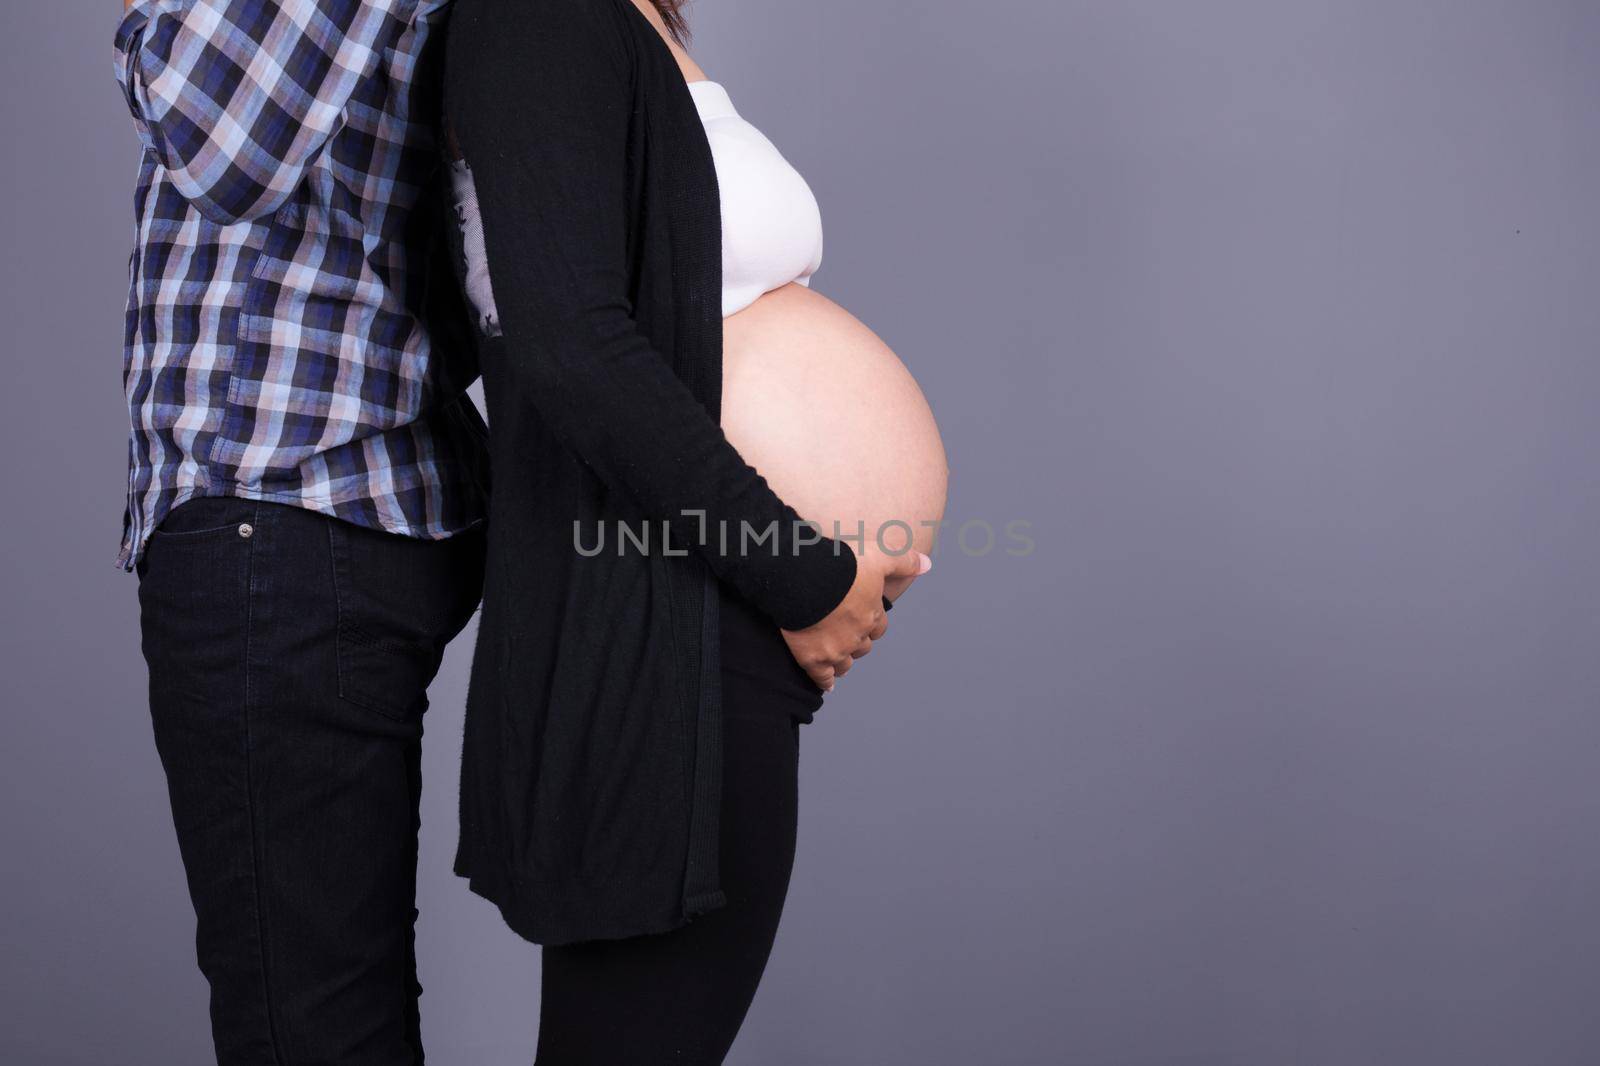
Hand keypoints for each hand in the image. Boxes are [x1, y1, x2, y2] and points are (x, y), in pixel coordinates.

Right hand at [781, 544, 931, 691]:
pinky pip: (822, 676)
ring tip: (837, 660)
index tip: (864, 620)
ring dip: (843, 661)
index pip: (878, 627)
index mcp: (871, 614)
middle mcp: (857, 636)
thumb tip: (927, 565)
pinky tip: (827, 682)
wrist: (804, 579)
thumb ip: (902, 561)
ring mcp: (835, 649)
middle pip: (862, 646)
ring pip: (845, 663)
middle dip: (857, 642)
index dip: (872, 623)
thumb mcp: (878, 555)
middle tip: (847, 636)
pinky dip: (825, 680)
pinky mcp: (813, 658)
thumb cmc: (840, 565)